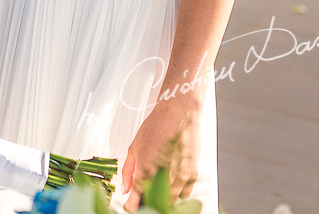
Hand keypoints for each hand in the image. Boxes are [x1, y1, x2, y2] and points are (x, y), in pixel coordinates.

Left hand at [120, 96, 200, 210]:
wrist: (178, 115)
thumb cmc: (156, 127)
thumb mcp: (134, 148)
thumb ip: (128, 172)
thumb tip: (125, 189)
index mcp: (145, 172)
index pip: (136, 202)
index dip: (131, 206)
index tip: (130, 206)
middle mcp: (163, 178)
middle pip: (155, 204)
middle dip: (149, 202)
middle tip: (145, 195)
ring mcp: (180, 178)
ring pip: (171, 202)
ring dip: (164, 198)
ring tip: (160, 185)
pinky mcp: (193, 175)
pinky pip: (185, 194)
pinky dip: (178, 192)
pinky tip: (172, 181)